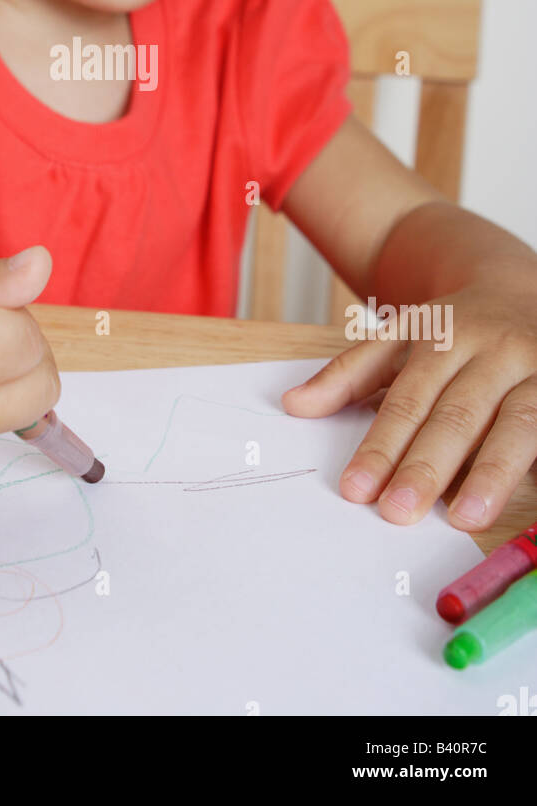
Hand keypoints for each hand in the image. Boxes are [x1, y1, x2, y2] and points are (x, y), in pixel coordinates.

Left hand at [280, 276, 536, 528]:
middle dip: (425, 466)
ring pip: (516, 425)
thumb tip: (293, 405)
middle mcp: (494, 351)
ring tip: (462, 519)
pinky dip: (534, 467)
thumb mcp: (400, 336)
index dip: (381, 446)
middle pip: (457, 415)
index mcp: (445, 335)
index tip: (356, 490)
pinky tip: (522, 500)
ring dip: (490, 474)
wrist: (522, 286)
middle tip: (396, 512)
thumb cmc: (455, 328)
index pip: (408, 399)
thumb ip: (349, 373)